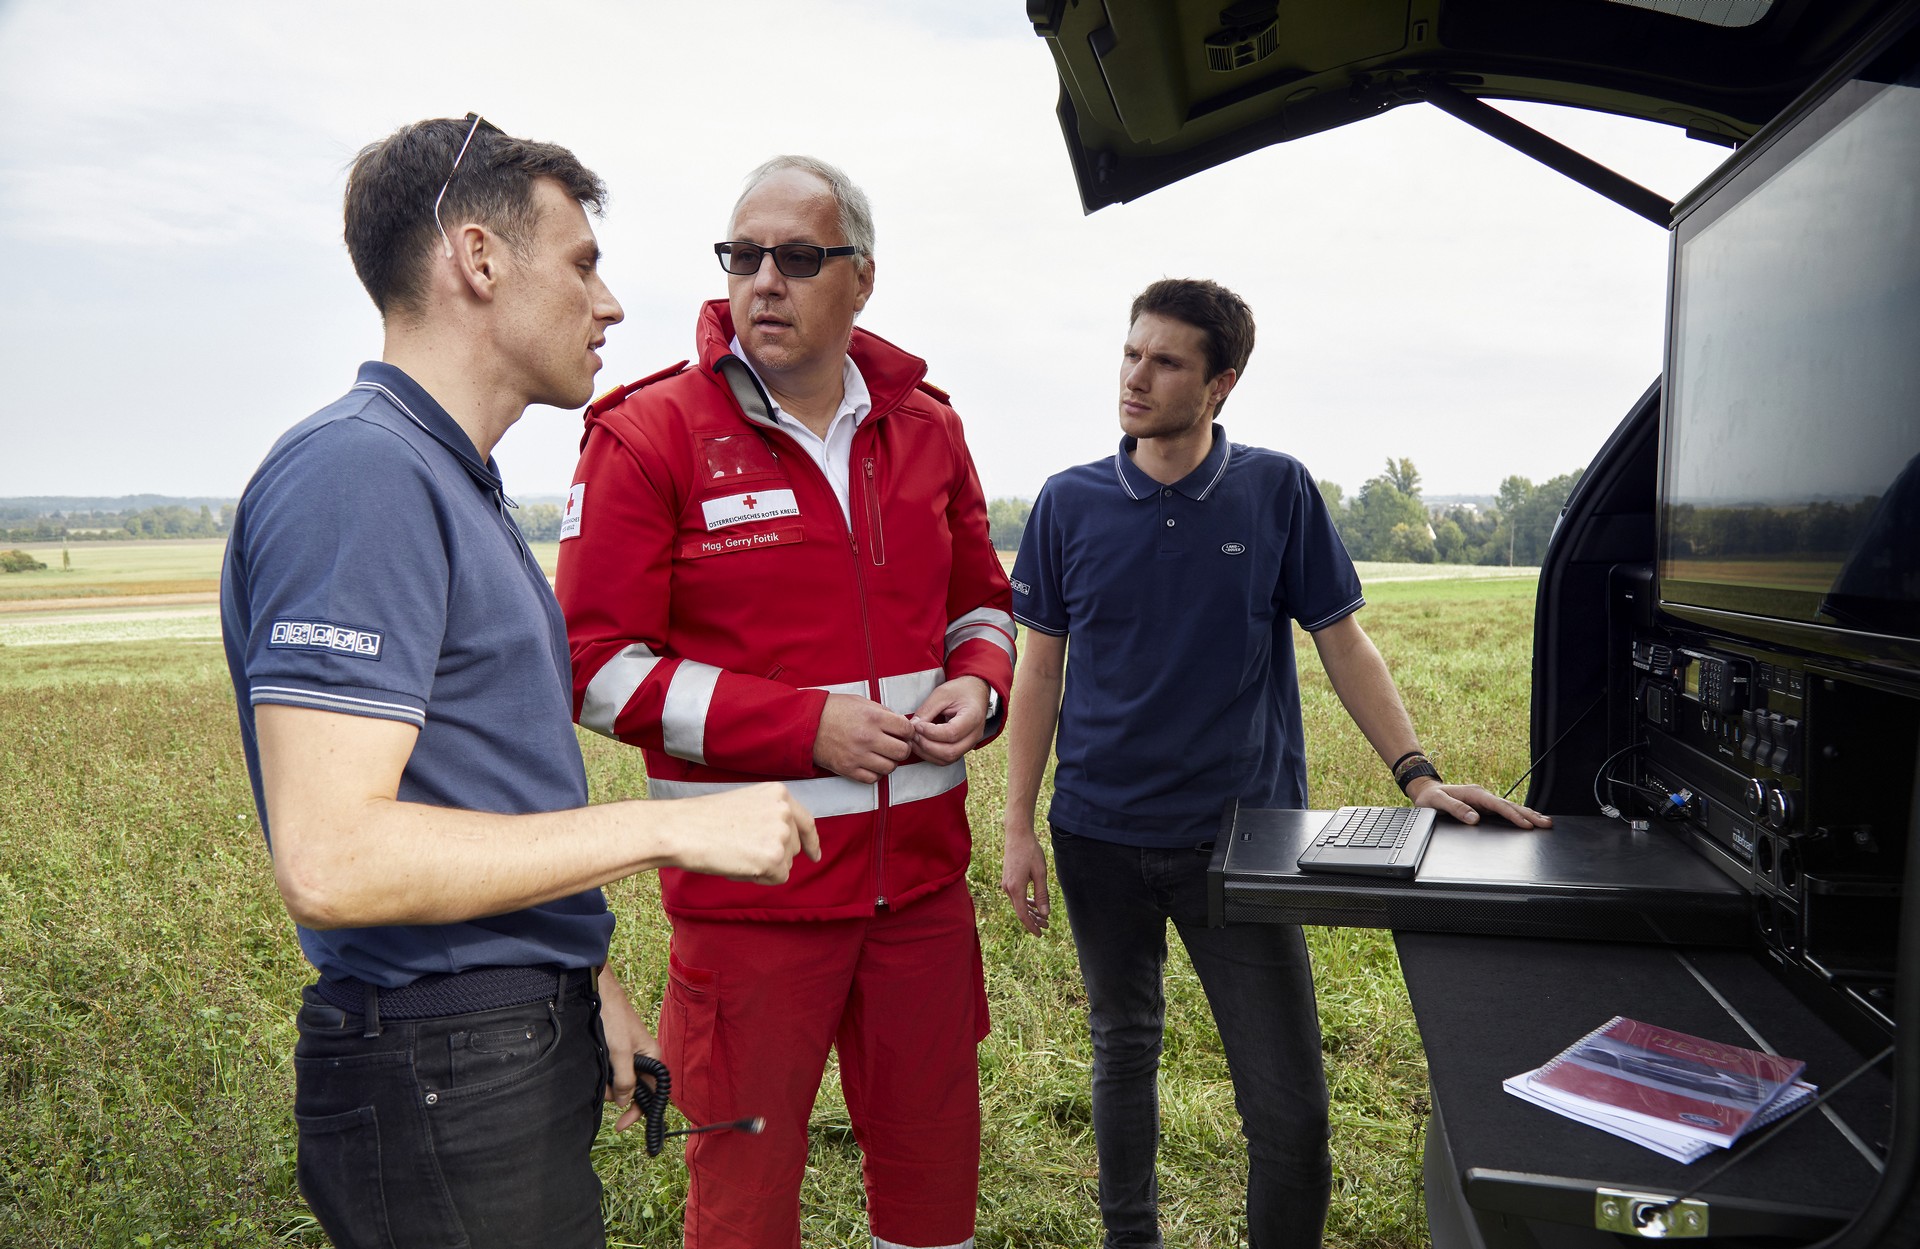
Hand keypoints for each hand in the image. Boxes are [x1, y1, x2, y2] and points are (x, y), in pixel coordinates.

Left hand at [596, 966, 659, 1133]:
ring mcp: (629, 1055)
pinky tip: (596, 1066)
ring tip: (597, 1071)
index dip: (638, 1111)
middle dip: (617, 1094)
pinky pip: (611, 1072)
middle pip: (634, 1089)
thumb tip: (624, 1102)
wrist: (599, 994)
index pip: (653, 1094)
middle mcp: (644, 1058)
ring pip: (620, 1082)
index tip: (621, 1124)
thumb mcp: (620, 1053)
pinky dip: (603, 1074)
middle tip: (603, 1088)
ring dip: (607, 1084)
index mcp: (653, 1057)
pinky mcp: (616, 1051)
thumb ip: (625, 1079)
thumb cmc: (614, 1019)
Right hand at [672, 782, 819, 880]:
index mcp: (779, 793)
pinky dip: (759, 878)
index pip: (805, 821)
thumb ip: (770, 817)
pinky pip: (776, 878)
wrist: (682, 829)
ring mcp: (782, 833)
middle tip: (740, 849)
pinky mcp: (775, 857)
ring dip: (764, 867)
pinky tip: (738, 864)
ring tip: (736, 853)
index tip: (814, 855)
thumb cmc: (704, 820)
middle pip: (793, 847)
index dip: (811, 841)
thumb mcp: (746, 804)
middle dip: (773, 855)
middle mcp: (785, 811)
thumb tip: (784, 840)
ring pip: (785, 864)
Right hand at [813, 693, 914, 782]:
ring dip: (889, 761)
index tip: (903, 732)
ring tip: (882, 754)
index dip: (908, 731)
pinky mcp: (848, 769)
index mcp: (873, 717)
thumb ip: (883, 712)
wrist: (806, 723)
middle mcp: (867, 738)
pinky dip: (875, 773)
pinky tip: (870, 763)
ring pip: (890, 767)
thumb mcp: (861, 702)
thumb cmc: (834, 710)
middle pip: (902, 751)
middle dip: (902, 748)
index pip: (906, 729)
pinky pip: (873, 779)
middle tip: (895, 744)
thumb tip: (902, 725)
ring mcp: (858, 756)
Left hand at [908, 676, 989, 764]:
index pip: (952, 733)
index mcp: (973, 717)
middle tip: (913, 735)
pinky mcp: (963, 748)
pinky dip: (931, 755)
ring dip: (927, 752)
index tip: (917, 725)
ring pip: (948, 759)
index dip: (931, 732)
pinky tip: (921, 745)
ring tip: (914, 740)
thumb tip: (912, 726)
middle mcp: (975, 734)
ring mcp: (970, 744)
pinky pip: (947, 759)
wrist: (975, 693)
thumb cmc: (961, 691)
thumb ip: (927, 710)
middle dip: (926, 745)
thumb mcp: (942, 693)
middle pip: (950, 751)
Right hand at [1000, 828, 1051, 936]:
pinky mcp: (1008, 880)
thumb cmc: (1030, 852)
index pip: (1023, 914)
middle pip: (1020, 911)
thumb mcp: (1040, 873)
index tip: (1040, 934)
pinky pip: (1017, 896)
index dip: (1032, 926)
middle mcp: (1007, 888)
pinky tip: (1035, 905)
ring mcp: (1006, 884)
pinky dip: (1026, 902)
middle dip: (1033, 920)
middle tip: (1047, 926)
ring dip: (1031, 912)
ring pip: (1018, 904)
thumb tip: (1045, 914)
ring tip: (1044, 917)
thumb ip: (1042, 895)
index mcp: (1015, 888)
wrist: (1017, 835)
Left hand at [1408, 779, 1552, 828]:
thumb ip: (1456, 809)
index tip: (1526, 824)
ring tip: (1545, 821)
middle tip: (1546, 823)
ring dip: (1528, 814)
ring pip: (1510, 807)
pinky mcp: (1484, 806)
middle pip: (1510, 805)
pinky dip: (1518, 814)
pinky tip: (1528, 819)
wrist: (1426, 791)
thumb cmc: (1430, 797)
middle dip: (1529, 815)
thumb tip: (1475, 818)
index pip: (1498, 805)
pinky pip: (1505, 810)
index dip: (1513, 815)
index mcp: (1474, 793)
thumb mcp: (1438, 802)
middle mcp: (1482, 795)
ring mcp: (1484, 801)